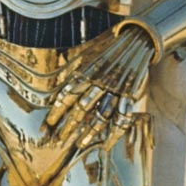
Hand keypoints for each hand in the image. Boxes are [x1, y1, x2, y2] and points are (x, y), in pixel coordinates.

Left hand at [45, 23, 156, 153]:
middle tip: (59, 139)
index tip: (48, 124)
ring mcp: (116, 90)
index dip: (57, 111)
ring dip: (89, 132)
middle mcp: (101, 83)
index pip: (68, 94)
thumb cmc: (108, 50)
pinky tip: (106, 144)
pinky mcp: (130, 95)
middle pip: (82, 108)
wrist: (137, 41)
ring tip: (80, 144)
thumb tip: (58, 84)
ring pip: (101, 115)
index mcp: (88, 73)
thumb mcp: (88, 56)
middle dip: (69, 125)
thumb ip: (74, 71)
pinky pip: (122, 118)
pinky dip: (114, 133)